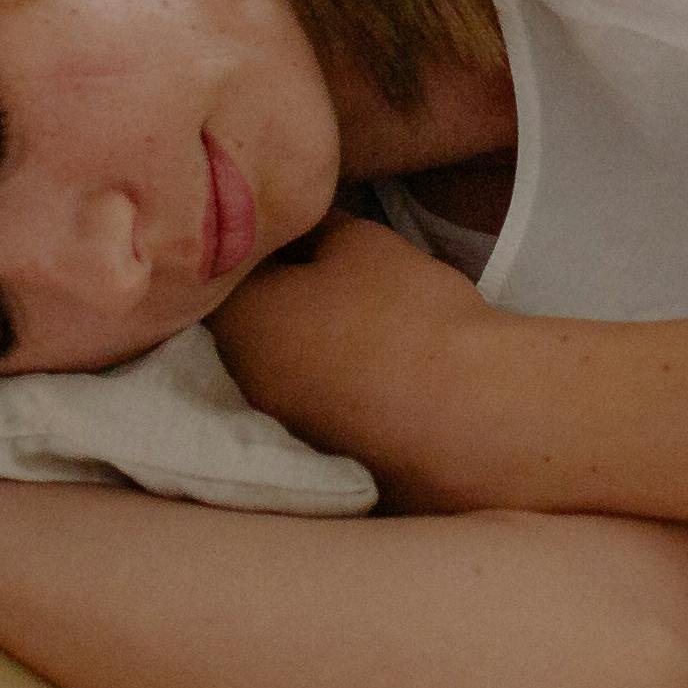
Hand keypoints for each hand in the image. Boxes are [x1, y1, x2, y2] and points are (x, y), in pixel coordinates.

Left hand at [212, 213, 510, 507]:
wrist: (466, 412)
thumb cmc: (406, 314)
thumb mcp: (359, 243)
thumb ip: (312, 228)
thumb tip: (293, 228)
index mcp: (235, 319)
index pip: (221, 268)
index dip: (257, 245)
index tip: (291, 235)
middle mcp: (236, 380)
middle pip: (239, 323)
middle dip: (269, 298)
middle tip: (317, 274)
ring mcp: (273, 428)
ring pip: (270, 369)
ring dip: (294, 347)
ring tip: (344, 326)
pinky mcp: (312, 459)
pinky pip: (304, 408)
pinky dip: (322, 389)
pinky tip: (361, 375)